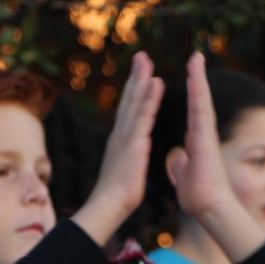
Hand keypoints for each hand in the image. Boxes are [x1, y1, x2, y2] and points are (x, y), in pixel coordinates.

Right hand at [72, 50, 163, 246]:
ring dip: (141, 80)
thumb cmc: (116, 198)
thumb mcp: (123, 174)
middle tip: (141, 56)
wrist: (108, 207)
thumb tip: (126, 162)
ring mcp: (126, 138)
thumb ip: (126, 162)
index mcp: (120, 142)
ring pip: (134, 103)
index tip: (138, 76)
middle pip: (128, 100)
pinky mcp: (133, 144)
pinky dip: (149, 99)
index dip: (132, 93)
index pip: (128, 112)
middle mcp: (120, 135)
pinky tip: (156, 84)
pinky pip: (143, 117)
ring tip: (147, 60)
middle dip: (135, 78)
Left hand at [167, 52, 235, 223]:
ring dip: (199, 79)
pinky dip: (198, 92)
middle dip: (198, 79)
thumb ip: (182, 163)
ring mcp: (206, 135)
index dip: (192, 96)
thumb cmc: (199, 197)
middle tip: (196, 57)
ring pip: (202, 101)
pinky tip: (195, 76)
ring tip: (195, 58)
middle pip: (200, 102)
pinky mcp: (206, 138)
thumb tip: (178, 155)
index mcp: (197, 142)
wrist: (210, 208)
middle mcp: (203, 135)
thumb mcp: (184, 175)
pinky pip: (201, 110)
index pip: (193, 114)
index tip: (191, 79)